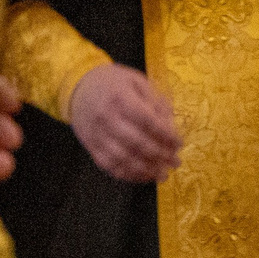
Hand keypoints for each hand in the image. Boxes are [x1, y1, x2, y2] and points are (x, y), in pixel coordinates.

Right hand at [69, 63, 182, 183]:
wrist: (79, 87)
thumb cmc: (113, 82)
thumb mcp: (137, 81)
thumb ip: (154, 101)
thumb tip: (170, 125)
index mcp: (121, 98)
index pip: (147, 121)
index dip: (165, 135)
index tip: (179, 143)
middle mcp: (107, 118)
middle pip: (136, 143)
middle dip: (160, 155)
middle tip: (176, 162)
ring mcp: (97, 135)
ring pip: (123, 158)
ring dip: (146, 170)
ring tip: (163, 175)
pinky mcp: (90, 146)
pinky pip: (109, 165)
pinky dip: (127, 174)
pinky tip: (143, 176)